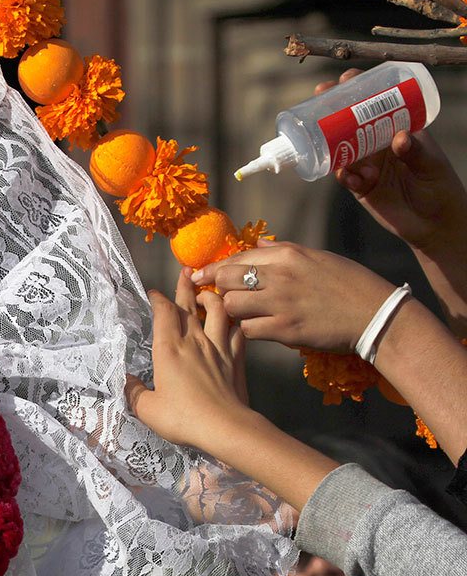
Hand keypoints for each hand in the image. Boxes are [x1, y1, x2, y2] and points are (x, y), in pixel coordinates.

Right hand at [125, 289, 248, 451]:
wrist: (225, 427)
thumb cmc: (182, 417)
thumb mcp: (147, 409)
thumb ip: (133, 391)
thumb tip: (123, 380)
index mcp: (168, 349)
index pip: (163, 313)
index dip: (158, 299)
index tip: (153, 293)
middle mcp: (193, 341)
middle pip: (189, 306)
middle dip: (185, 286)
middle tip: (186, 270)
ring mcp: (218, 348)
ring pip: (218, 311)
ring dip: (212, 298)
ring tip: (209, 292)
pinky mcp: (236, 358)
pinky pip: (238, 332)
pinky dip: (234, 323)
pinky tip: (233, 322)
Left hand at [191, 240, 394, 352]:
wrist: (375, 314)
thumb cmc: (348, 285)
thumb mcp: (317, 257)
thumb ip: (282, 252)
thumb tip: (256, 245)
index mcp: (287, 254)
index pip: (237, 257)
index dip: (214, 268)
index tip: (200, 276)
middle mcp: (280, 275)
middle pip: (226, 278)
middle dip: (216, 288)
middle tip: (213, 297)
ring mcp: (280, 303)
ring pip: (232, 305)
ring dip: (233, 311)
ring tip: (242, 313)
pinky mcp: (285, 329)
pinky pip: (248, 329)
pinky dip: (249, 330)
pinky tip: (259, 328)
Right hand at [318, 70, 466, 254]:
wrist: (434, 223)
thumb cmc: (439, 186)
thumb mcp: (431, 163)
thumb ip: (415, 151)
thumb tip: (399, 138)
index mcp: (396, 129)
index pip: (375, 104)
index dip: (358, 90)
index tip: (346, 79)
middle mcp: (377, 144)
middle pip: (349, 122)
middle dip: (331, 109)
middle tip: (319, 97)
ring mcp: (366, 165)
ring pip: (341, 148)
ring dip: (329, 141)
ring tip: (322, 140)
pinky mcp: (360, 187)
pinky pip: (346, 178)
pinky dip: (344, 176)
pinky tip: (348, 177)